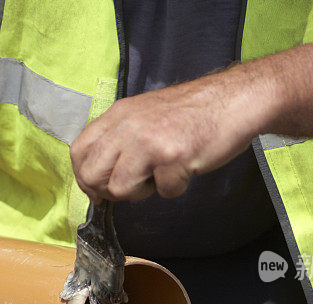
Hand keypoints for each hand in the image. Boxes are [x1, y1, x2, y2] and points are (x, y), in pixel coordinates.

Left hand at [70, 65, 272, 202]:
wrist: (233, 101)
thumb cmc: (191, 113)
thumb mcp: (144, 115)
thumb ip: (120, 138)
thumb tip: (99, 178)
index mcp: (118, 114)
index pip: (79, 150)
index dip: (85, 178)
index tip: (99, 191)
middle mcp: (128, 126)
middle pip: (93, 175)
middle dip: (109, 191)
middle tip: (133, 186)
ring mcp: (149, 141)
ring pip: (121, 189)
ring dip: (143, 192)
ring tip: (162, 174)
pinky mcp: (173, 157)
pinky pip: (163, 192)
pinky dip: (176, 187)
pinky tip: (186, 167)